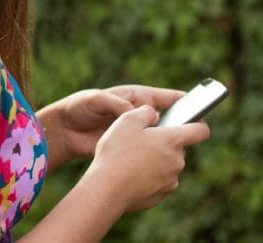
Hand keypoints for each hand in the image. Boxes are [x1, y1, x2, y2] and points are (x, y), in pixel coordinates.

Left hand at [40, 85, 185, 168]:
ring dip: (167, 144)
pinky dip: (154, 157)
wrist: (65, 131)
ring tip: (177, 150)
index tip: (197, 103)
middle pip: (167, 120)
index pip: (163, 98)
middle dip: (179, 126)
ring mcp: (136, 134)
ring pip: (159, 139)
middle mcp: (139, 116)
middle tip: (191, 132)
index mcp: (135, 98)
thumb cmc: (80, 107)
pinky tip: (159, 163)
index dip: (181, 100)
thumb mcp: (97, 100)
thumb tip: (137, 113)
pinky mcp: (130, 149)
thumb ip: (117, 105)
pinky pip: (147, 153)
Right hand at [86, 105, 211, 211]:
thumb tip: (155, 114)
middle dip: (165, 142)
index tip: (192, 121)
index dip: (199, 123)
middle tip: (142, 140)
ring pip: (168, 165)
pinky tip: (130, 174)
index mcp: (173, 140)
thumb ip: (146, 112)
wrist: (107, 188)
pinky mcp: (160, 195)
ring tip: (132, 158)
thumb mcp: (127, 120)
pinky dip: (148, 176)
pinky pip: (158, 181)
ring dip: (156, 160)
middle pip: (179, 148)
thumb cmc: (117, 151)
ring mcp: (170, 181)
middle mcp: (177, 161)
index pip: (201, 131)